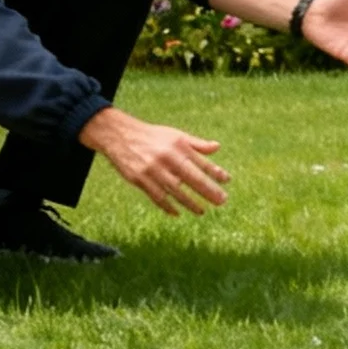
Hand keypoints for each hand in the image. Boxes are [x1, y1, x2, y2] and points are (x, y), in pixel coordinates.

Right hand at [78, 107, 229, 216]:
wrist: (121, 136)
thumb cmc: (153, 137)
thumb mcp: (176, 135)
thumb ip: (197, 144)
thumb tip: (217, 147)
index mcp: (178, 146)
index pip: (201, 161)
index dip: (215, 172)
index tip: (227, 181)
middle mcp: (167, 158)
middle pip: (192, 178)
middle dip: (208, 190)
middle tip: (222, 201)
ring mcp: (153, 170)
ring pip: (176, 191)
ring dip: (190, 203)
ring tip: (202, 211)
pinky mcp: (140, 179)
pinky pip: (157, 197)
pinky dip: (168, 206)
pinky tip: (178, 213)